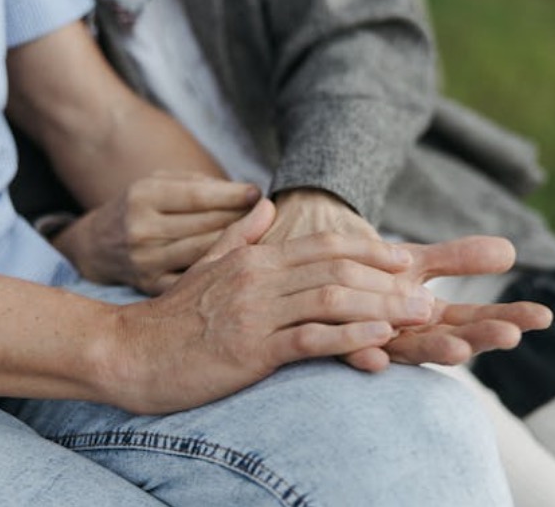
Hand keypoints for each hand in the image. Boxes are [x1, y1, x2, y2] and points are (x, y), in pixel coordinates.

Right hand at [54, 171, 259, 294]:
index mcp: (144, 197)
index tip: (258, 193)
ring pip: (206, 254)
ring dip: (239, 246)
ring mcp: (146, 262)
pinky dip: (222, 272)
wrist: (97, 246)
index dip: (233, 195)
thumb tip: (249, 194)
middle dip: (242, 219)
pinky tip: (240, 265)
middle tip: (268, 216)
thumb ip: (199, 185)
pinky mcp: (152, 287)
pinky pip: (196, 280)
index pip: (198, 197)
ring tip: (260, 238)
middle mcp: (142, 231)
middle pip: (206, 226)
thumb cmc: (141, 206)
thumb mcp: (159, 182)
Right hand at [105, 199, 440, 413]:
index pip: (322, 246)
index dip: (369, 251)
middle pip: (337, 270)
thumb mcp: (205, 267)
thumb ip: (238, 235)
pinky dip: (348, 338)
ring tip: (419, 317)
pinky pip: (308, 339)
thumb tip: (264, 204)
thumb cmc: (170, 318)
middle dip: (388, 282)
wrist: (126, 351)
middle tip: (428, 295)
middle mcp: (259, 278)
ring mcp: (254, 312)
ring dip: (382, 309)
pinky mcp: (248, 349)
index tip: (405, 261)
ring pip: (331, 301)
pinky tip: (379, 342)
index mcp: (253, 258)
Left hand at [261, 190, 551, 370]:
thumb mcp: (414, 263)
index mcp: (422, 319)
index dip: (506, 318)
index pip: (474, 321)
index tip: (542, 318)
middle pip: (448, 338)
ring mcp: (366, 341)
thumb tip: (512, 252)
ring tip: (460, 347)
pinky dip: (362, 353)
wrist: (300, 251)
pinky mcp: (326, 342)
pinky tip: (379, 357)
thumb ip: (457, 260)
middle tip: (511, 334)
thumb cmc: (359, 267)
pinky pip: (344, 351)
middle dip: (480, 338)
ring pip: (403, 349)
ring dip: (431, 348)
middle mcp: (398, 335)